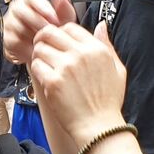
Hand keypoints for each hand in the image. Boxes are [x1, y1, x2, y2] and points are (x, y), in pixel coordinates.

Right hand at [3, 0, 74, 65]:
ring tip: (44, 39)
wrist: (46, 52)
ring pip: (16, 25)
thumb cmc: (54, 32)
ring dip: (32, 33)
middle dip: (37, 20)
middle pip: (20, 9)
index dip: (41, 4)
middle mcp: (18, 9)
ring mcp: (11, 23)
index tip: (52, 15)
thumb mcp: (64, 21)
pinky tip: (35, 47)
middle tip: (49, 29)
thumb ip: (65, 9)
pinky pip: (14, 40)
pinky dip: (26, 45)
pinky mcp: (8, 38)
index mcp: (31, 1)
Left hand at [30, 21, 128, 150]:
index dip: (60, 33)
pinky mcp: (53, 82)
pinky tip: (44, 78)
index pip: (69, 27)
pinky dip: (37, 70)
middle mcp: (80, 54)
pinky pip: (36, 66)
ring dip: (39, 55)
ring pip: (40, 48)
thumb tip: (101, 25)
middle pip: (50, 33)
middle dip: (43, 39)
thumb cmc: (108, 101)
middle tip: (42, 48)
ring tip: (44, 65)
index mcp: (96, 49)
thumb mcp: (118, 69)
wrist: (99, 127)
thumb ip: (107, 44)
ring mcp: (65, 68)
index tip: (58, 42)